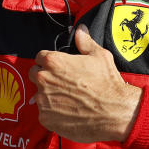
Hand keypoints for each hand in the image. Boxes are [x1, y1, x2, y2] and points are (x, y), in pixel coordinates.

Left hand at [29, 25, 141, 142]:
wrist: (114, 113)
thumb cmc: (107, 84)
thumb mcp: (99, 56)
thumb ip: (85, 42)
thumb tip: (80, 31)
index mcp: (54, 61)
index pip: (40, 57)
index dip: (50, 61)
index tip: (58, 68)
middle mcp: (44, 79)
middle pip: (34, 74)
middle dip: (45, 77)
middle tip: (62, 83)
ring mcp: (43, 100)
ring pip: (38, 95)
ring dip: (49, 96)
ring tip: (68, 99)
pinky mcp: (45, 118)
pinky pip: (43, 113)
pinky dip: (52, 113)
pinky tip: (68, 112)